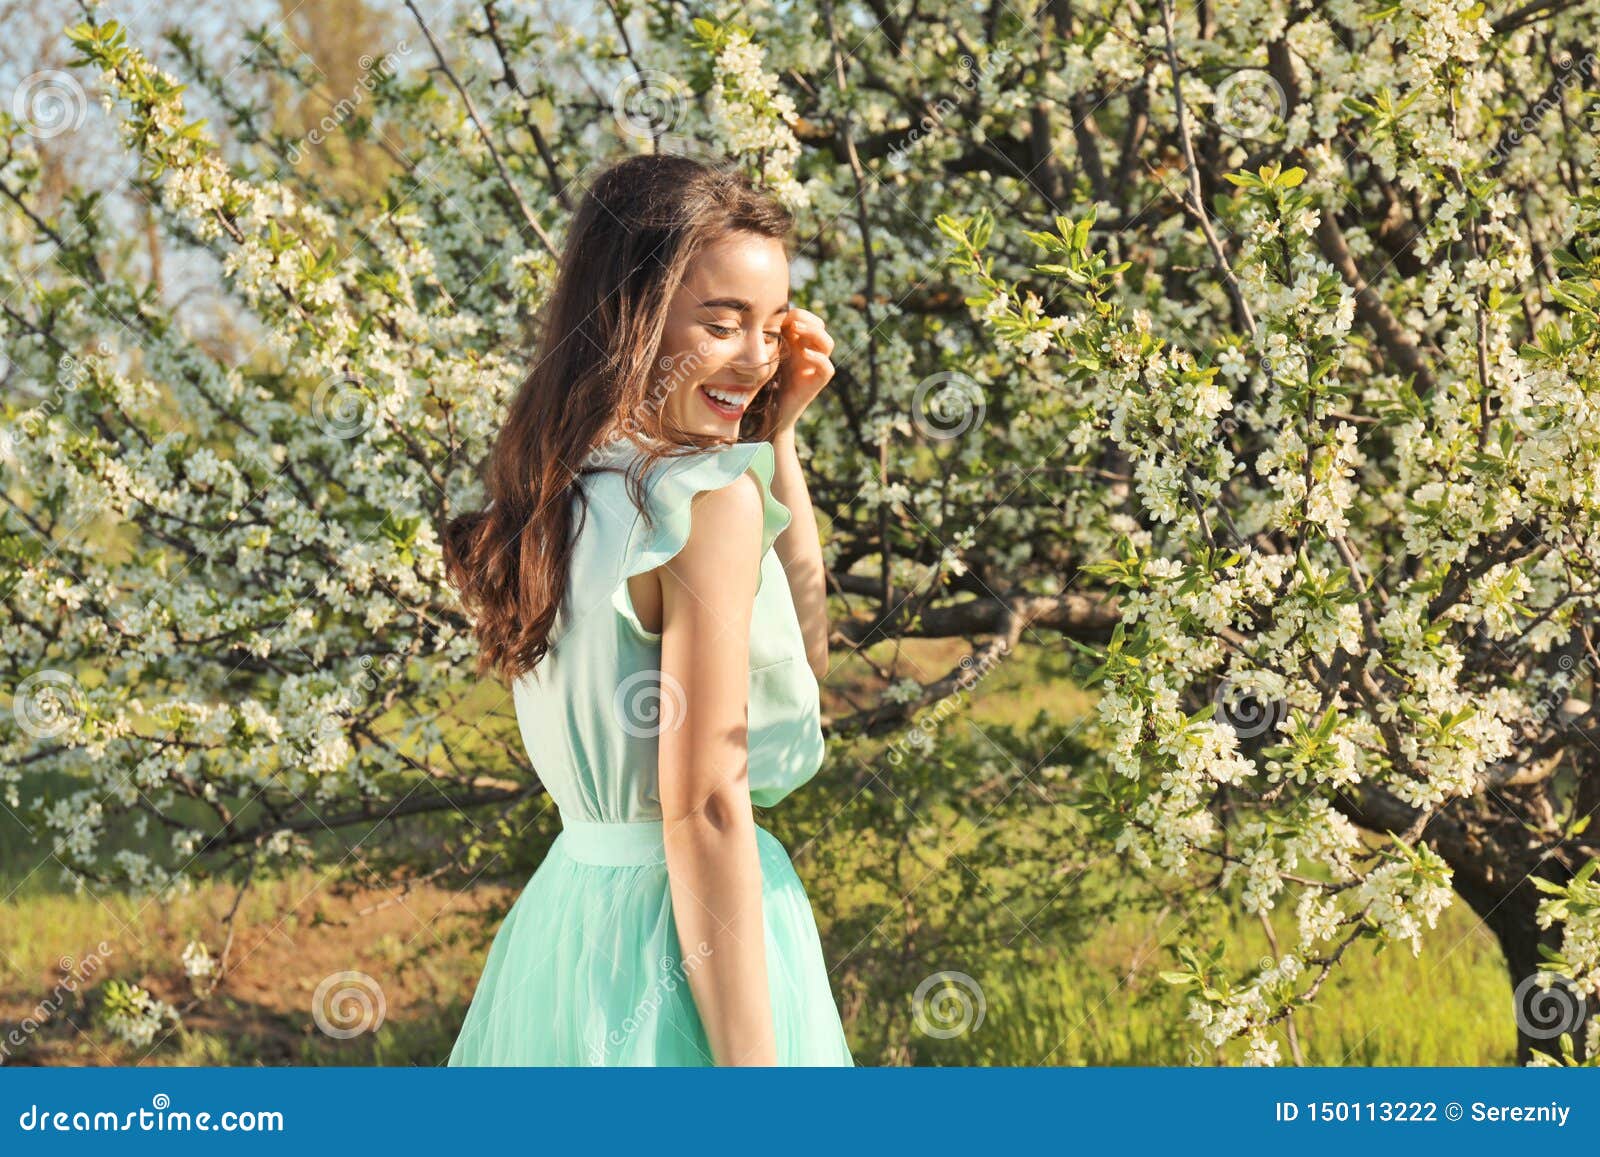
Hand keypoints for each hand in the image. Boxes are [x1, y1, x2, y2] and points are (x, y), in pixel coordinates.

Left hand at [771, 307, 833, 433]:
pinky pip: (827, 368)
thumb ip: (767, 338)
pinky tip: (804, 354)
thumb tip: (758, 315)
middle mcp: (809, 353)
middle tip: (791, 320)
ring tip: (797, 330)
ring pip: (828, 343)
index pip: (808, 319)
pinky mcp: (816, 383)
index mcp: (797, 344)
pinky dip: (818, 359)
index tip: (781, 315)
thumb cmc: (763, 383)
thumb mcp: (764, 355)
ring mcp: (814, 368)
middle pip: (820, 327)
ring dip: (814, 333)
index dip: (799, 313)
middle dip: (807, 319)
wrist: (768, 413)